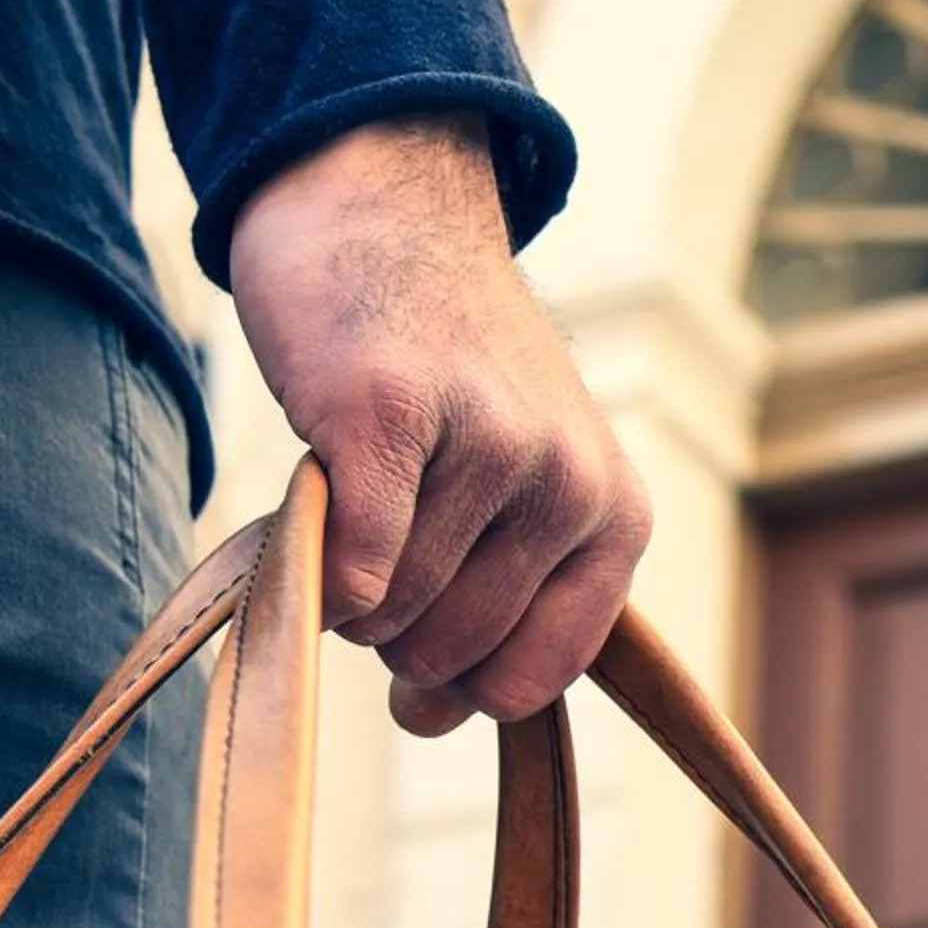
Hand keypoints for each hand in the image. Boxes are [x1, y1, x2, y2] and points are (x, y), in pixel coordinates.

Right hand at [227, 113, 649, 735]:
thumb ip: (499, 608)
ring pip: (388, 617)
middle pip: (448, 656)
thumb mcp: (519, 486)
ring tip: (359, 485)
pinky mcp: (387, 413)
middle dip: (393, 625)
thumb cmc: (443, 370)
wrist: (386, 209)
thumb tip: (429, 717)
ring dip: (345, 580)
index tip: (423, 627)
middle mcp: (567, 482)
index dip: (456, 681)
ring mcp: (485, 445)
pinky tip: (320, 491)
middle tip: (381, 531)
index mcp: (614, 516)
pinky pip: (349, 570)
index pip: (529, 681)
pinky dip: (313, 563)